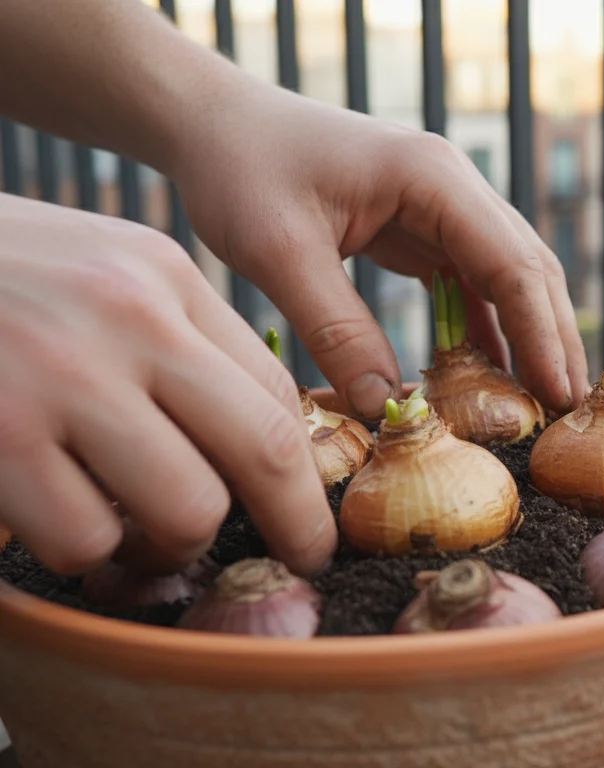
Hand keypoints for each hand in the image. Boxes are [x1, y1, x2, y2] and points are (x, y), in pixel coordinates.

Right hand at [0, 194, 335, 575]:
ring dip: (170, 545)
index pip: (280, 390)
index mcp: (165, 278)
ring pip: (187, 509)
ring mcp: (62, 376)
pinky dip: (80, 550)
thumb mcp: (103, 270)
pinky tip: (57, 524)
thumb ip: (179, 340)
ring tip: (137, 538)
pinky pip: (83, 536)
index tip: (311, 511)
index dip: (308, 466)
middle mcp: (130, 318)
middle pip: (266, 450)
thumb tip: (259, 439)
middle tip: (298, 559)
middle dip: (295, 524)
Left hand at [171, 86, 589, 420]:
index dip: (540, 332)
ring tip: (542, 399)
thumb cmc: (241, 171)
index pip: (510, 262)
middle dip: (552, 338)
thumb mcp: (277, 252)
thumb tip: (386, 405)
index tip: (557, 392)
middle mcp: (452, 186)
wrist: (214, 125)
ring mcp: (442, 205)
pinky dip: (487, 325)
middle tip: (568, 407)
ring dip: (528, 334)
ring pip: (507, 275)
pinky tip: (490, 373)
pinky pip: (470, 282)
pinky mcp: (422, 227)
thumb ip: (335, 328)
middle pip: (527, 267)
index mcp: (432, 177)